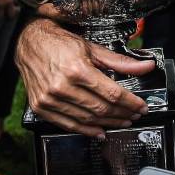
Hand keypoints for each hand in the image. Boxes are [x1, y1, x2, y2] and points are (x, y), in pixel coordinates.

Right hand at [15, 17, 149, 136]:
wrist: (29, 44)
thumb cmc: (60, 43)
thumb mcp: (92, 48)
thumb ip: (120, 62)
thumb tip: (145, 66)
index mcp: (76, 69)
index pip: (112, 93)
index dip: (130, 102)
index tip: (141, 106)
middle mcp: (61, 86)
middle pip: (101, 108)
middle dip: (122, 114)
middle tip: (134, 115)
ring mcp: (49, 99)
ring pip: (87, 119)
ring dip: (108, 124)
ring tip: (122, 121)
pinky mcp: (41, 107)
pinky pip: (68, 125)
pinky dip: (86, 130)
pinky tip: (100, 131)